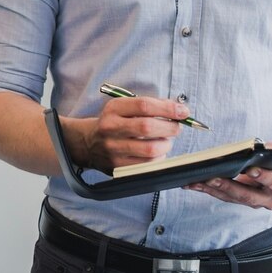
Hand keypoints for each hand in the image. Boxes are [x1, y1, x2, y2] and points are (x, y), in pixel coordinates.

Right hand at [73, 95, 188, 170]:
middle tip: (176, 128)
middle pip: (147, 127)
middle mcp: (110, 128)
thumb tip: (179, 110)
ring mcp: (113, 149)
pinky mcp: (117, 166)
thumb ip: (150, 106)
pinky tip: (157, 152)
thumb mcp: (124, 107)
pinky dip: (158, 158)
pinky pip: (147, 165)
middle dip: (170, 128)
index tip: (183, 111)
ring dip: (166, 145)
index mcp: (113, 109)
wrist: (87, 143)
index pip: (144, 106)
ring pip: (150, 149)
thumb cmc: (114, 123)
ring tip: (165, 141)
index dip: (168, 108)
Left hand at [184, 156, 271, 210]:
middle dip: (228, 186)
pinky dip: (208, 190)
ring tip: (194, 181)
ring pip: (231, 197)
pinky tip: (192, 184)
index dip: (263, 177)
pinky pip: (224, 196)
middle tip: (212, 178)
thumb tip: (263, 147)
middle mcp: (269, 199)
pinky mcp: (241, 201)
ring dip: (212, 189)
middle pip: (247, 195)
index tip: (251, 170)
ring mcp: (255, 202)